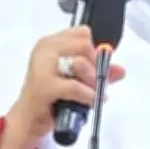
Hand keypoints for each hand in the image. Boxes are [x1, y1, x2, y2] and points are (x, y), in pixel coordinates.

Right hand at [0, 26, 125, 147]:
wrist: (28, 118)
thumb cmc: (51, 95)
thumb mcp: (76, 78)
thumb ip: (98, 71)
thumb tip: (120, 70)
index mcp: (51, 42)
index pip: (83, 32)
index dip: (94, 49)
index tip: (95, 65)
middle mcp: (45, 49)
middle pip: (84, 44)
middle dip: (96, 65)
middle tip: (97, 80)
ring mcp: (43, 66)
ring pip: (80, 63)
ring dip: (93, 80)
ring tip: (93, 91)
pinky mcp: (44, 85)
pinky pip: (75, 86)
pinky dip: (88, 95)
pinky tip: (92, 100)